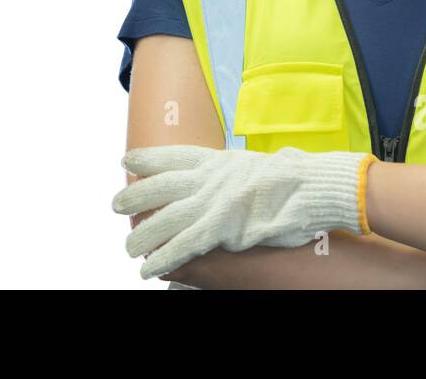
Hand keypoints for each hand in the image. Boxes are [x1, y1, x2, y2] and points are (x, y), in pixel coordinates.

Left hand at [111, 144, 374, 279]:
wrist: (310, 183)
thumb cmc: (292, 177)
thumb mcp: (253, 165)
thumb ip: (231, 172)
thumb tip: (224, 177)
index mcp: (217, 159)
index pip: (172, 156)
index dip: (147, 158)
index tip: (126, 160)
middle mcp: (208, 177)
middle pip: (160, 186)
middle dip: (134, 195)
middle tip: (115, 204)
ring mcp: (213, 202)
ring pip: (164, 220)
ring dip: (142, 234)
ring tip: (128, 247)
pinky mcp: (221, 227)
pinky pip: (183, 245)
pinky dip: (163, 257)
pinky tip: (148, 268)